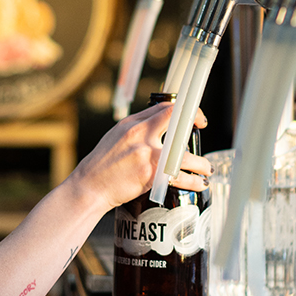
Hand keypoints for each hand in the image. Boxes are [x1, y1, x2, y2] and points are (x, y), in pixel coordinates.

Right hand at [69, 102, 213, 210]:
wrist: (89, 187)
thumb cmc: (102, 165)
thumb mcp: (116, 137)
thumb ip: (137, 131)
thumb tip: (160, 128)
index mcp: (132, 124)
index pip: (165, 108)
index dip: (185, 109)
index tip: (194, 116)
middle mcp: (140, 134)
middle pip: (177, 120)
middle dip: (196, 121)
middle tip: (202, 129)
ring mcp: (146, 154)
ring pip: (185, 153)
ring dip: (200, 162)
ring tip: (205, 168)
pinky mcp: (150, 175)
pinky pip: (180, 176)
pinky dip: (194, 181)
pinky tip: (200, 183)